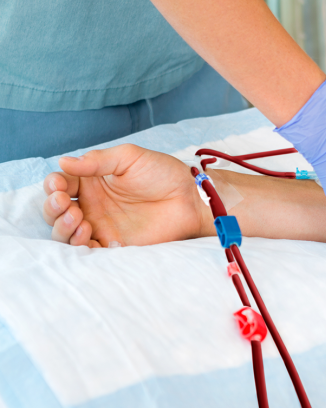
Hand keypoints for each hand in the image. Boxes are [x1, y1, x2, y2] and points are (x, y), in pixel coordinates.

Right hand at [42, 144, 211, 246]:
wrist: (190, 197)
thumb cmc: (164, 173)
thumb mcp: (130, 157)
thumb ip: (98, 160)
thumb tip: (63, 162)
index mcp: (93, 180)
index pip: (61, 183)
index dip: (54, 185)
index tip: (60, 186)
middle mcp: (93, 204)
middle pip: (57, 210)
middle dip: (53, 207)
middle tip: (65, 202)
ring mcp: (102, 224)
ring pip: (66, 232)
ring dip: (62, 227)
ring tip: (76, 218)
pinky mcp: (115, 243)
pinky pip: (89, 250)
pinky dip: (79, 245)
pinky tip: (86, 233)